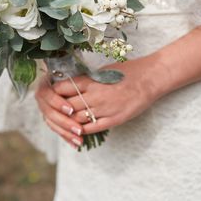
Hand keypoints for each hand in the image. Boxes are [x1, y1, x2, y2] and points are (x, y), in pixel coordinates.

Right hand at [34, 73, 83, 148]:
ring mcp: (45, 109)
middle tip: (79, 129)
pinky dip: (66, 137)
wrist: (73, 79)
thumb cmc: (74, 74)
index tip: (71, 109)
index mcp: (44, 84)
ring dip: (66, 133)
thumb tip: (77, 86)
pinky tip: (76, 144)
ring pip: (52, 124)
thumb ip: (72, 82)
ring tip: (80, 140)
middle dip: (64, 122)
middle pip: (49, 113)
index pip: (47, 95)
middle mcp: (42, 98)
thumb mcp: (72, 76)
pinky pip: (57, 130)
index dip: (57, 103)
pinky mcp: (50, 119)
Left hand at [52, 55, 166, 134]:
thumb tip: (71, 83)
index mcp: (92, 81)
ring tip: (65, 120)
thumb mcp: (104, 71)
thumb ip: (87, 79)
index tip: (51, 94)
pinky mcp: (114, 120)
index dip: (55, 92)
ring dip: (69, 121)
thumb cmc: (128, 71)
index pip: (63, 88)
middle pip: (67, 105)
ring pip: (77, 119)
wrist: (149, 79)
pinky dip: (81, 130)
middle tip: (54, 110)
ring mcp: (105, 109)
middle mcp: (95, 95)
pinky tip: (77, 130)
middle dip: (59, 108)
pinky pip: (92, 128)